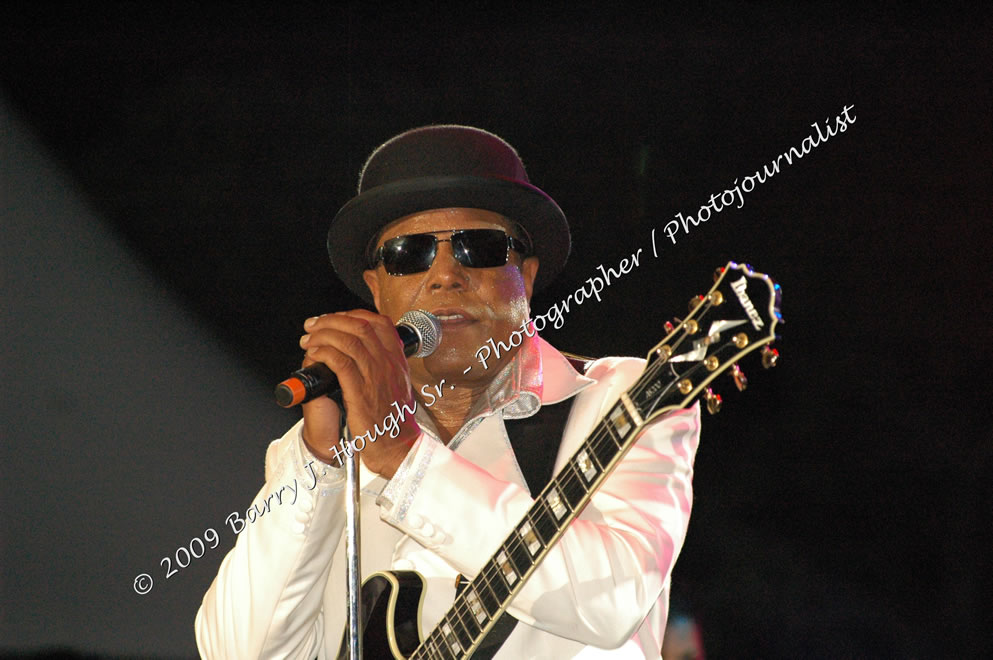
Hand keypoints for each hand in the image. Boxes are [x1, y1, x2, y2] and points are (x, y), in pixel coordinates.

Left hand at [298, 310, 419, 477]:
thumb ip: (384, 367)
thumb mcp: (397, 386)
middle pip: (360, 326)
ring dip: (323, 335)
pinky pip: (340, 362)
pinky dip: (324, 353)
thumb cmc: (393, 422)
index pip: (379, 323)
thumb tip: (363, 352)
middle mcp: (388, 364)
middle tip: (313, 326)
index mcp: (397, 361)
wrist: (398, 448)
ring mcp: (376, 377)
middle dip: (331, 320)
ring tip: (308, 340)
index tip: (335, 319)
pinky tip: (314, 355)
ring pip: (348, 340)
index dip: (353, 315)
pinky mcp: (361, 393)